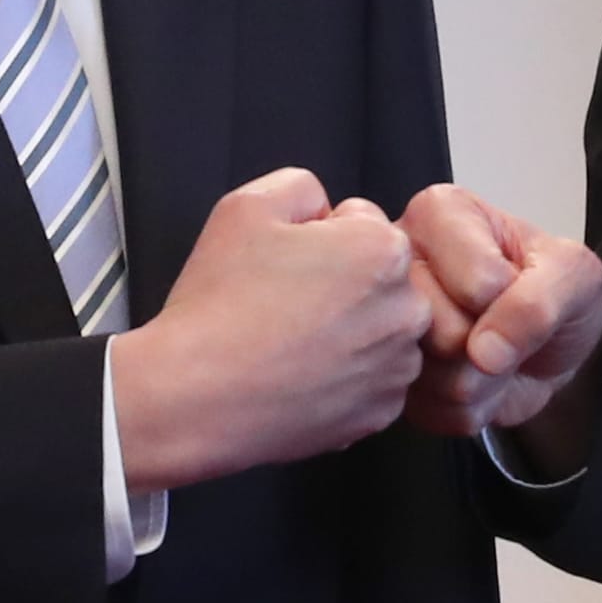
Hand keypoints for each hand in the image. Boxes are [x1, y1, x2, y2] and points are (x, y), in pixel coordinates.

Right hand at [110, 168, 428, 491]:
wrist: (195, 398)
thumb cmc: (219, 302)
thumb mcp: (246, 207)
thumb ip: (302, 187)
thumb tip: (326, 211)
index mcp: (383, 250)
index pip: (363, 222)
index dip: (318, 237)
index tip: (285, 265)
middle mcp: (407, 311)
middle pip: (380, 279)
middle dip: (344, 283)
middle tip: (286, 304)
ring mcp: (396, 369)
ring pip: (379, 332)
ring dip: (349, 332)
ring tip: (291, 344)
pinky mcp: (379, 415)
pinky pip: (372, 383)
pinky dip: (345, 380)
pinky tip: (300, 378)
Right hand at [396, 184, 601, 446]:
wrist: (553, 350)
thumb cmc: (556, 292)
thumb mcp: (574, 276)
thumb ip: (538, 300)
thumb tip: (485, 354)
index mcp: (437, 214)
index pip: (476, 282)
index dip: (508, 298)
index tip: (514, 282)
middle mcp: (398, 266)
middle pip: (443, 332)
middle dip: (489, 341)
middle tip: (499, 323)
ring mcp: (388, 326)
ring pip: (437, 377)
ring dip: (485, 379)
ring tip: (493, 351)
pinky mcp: (391, 380)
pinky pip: (433, 412)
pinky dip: (471, 406)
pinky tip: (476, 377)